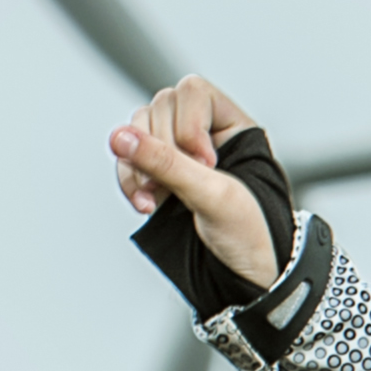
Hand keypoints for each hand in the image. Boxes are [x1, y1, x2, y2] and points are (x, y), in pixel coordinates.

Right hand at [111, 75, 279, 290]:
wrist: (246, 277)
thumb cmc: (251, 234)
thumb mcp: (213, 195)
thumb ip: (167, 162)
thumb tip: (119, 136)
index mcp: (232, 125)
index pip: (193, 92)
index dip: (189, 124)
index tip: (205, 164)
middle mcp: (203, 133)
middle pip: (159, 108)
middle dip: (158, 150)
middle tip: (173, 186)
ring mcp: (178, 155)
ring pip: (137, 133)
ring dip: (139, 167)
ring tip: (154, 200)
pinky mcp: (159, 177)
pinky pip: (128, 161)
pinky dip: (130, 181)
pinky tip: (145, 205)